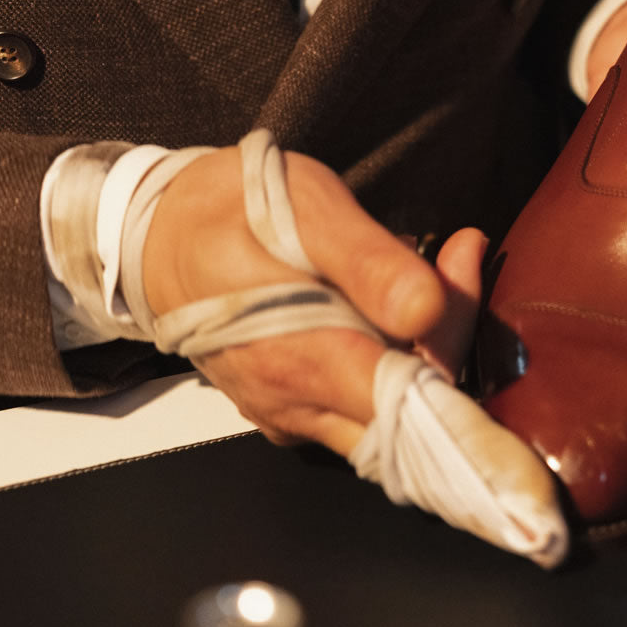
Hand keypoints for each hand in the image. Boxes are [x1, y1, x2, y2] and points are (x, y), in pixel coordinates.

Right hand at [140, 145, 486, 456]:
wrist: (158, 236)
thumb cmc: (232, 213)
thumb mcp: (303, 209)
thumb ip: (367, 263)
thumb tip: (427, 309)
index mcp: (302, 365)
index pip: (412, 413)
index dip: (455, 360)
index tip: (468, 287)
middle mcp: (299, 410)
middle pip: (414, 417)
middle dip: (451, 342)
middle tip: (457, 258)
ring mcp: (295, 416)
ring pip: (392, 416)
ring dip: (426, 348)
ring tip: (429, 267)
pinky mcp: (295, 410)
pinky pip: (362, 406)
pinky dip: (394, 358)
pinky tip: (395, 301)